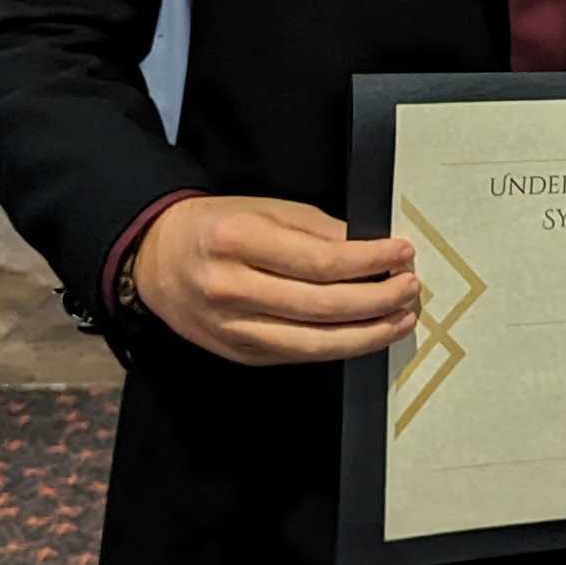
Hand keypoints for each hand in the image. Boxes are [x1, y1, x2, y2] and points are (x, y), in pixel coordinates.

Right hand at [130, 194, 421, 366]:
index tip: (403, 253)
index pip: (320, 261)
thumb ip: (317, 230)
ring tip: (401, 320)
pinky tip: (364, 335)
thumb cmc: (216, 226)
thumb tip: (371, 249)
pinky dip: (337, 347)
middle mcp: (231, 288)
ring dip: (367, 334)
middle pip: (322, 305)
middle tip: (410, 289)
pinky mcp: (238, 354)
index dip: (369, 261)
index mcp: (237, 240)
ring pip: (314, 343)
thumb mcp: (263, 209)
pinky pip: (298, 355)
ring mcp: (232, 329)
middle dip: (377, 300)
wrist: (155, 260)